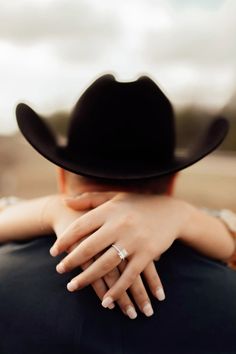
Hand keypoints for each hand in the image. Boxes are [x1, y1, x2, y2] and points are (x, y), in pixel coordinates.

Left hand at [47, 195, 156, 317]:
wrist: (171, 212)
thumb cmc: (138, 204)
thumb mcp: (114, 197)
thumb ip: (90, 199)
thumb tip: (65, 201)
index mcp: (110, 210)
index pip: (81, 226)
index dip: (65, 240)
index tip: (54, 252)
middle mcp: (120, 225)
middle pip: (89, 247)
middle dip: (71, 261)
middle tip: (59, 271)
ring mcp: (134, 241)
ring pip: (106, 264)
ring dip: (87, 278)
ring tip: (72, 286)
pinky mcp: (147, 254)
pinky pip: (129, 276)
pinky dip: (117, 290)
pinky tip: (105, 301)